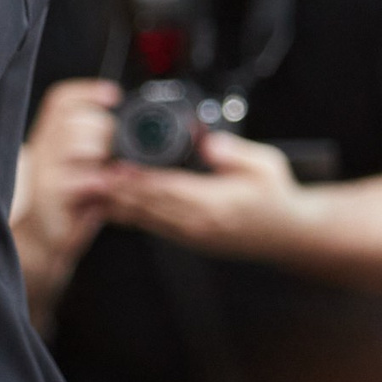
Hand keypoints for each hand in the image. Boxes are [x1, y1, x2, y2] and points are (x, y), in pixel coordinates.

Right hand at [11, 78, 118, 306]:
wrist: (41, 243)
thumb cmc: (64, 207)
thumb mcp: (80, 172)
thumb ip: (98, 154)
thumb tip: (130, 143)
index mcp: (50, 140)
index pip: (61, 102)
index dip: (86, 92)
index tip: (112, 95)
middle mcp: (43, 151)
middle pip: (73, 118)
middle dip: (100, 130)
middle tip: (108, 152)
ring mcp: (45, 172)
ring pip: (74, 141)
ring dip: (98, 153)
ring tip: (105, 171)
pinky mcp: (51, 195)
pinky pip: (81, 177)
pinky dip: (100, 181)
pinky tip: (105, 187)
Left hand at [96, 129, 306, 258]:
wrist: (290, 235)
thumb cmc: (278, 198)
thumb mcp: (266, 165)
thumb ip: (235, 152)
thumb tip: (208, 142)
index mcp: (215, 205)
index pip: (168, 190)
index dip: (138, 180)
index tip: (115, 167)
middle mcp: (199, 223)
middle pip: (149, 205)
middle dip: (118, 190)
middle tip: (92, 175)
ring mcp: (192, 235)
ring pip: (146, 219)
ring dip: (119, 204)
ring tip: (94, 188)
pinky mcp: (190, 239)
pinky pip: (154, 227)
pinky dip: (132, 215)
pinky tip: (114, 205)